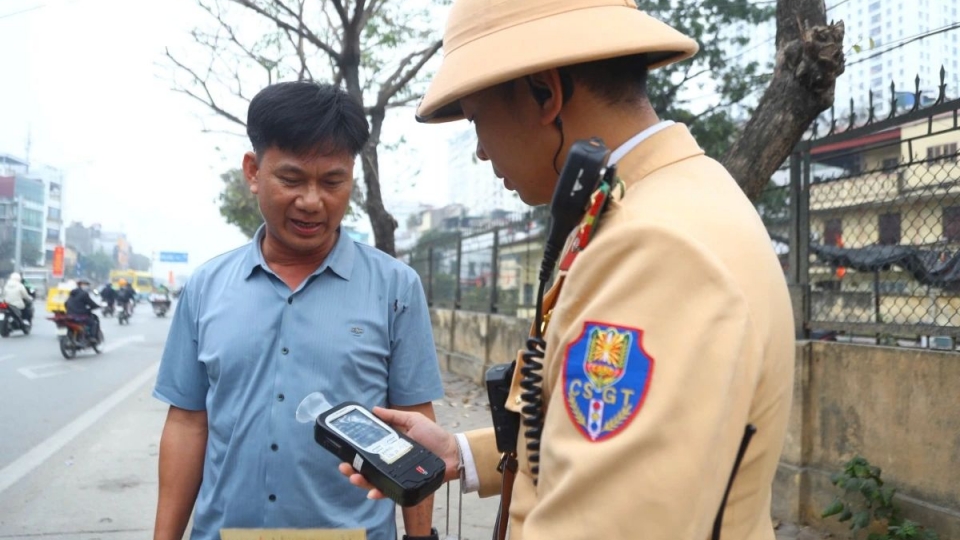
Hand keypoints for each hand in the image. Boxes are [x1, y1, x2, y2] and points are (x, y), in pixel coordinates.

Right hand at [338, 406, 458, 498]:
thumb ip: (394, 416)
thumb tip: (374, 409)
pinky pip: (389, 492)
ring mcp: (397, 476)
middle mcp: (390, 463)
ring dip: (361, 481)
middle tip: (344, 467)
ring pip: (373, 482)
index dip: (354, 454)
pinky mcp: (404, 485)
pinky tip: (372, 492)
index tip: (344, 452)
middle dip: (352, 470)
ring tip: (354, 477)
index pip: (368, 452)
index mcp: (390, 448)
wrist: (452, 453)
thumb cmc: (434, 436)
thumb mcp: (413, 420)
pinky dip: (379, 493)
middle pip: (366, 469)